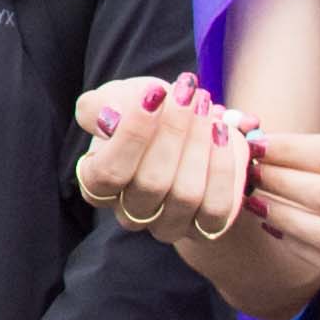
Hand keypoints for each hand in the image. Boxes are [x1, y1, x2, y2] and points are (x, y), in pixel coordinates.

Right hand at [75, 73, 255, 241]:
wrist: (189, 124)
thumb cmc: (147, 112)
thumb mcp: (116, 99)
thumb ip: (97, 107)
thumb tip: (110, 119)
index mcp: (98, 185)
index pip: (109, 172)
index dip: (132, 134)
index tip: (155, 94)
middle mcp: (130, 212)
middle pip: (151, 182)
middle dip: (174, 131)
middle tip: (188, 93)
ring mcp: (168, 224)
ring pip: (186, 194)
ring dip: (200, 143)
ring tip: (206, 107)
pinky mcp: (205, 226)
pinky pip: (217, 206)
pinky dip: (222, 166)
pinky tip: (222, 132)